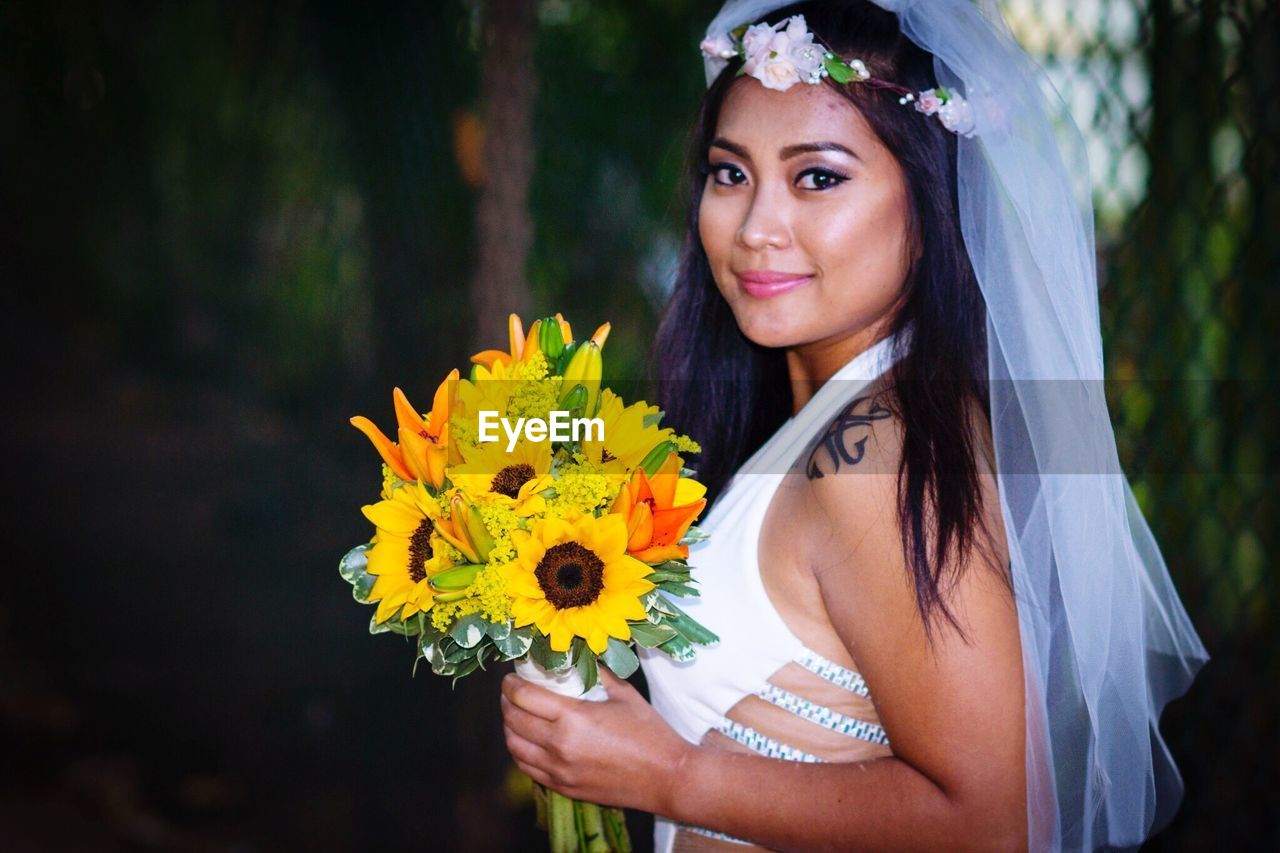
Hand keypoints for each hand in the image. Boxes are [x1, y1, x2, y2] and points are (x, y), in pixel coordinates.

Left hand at [500, 665, 692, 814]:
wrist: (667, 776)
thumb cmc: (649, 732)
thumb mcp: (623, 693)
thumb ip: (596, 673)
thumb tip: (577, 656)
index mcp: (573, 718)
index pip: (524, 697)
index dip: (511, 684)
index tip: (510, 677)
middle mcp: (559, 746)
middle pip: (513, 721)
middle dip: (506, 702)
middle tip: (511, 692)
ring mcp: (559, 770)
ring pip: (514, 747)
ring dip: (509, 728)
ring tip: (515, 715)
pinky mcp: (564, 787)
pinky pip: (527, 768)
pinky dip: (520, 751)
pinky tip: (528, 740)